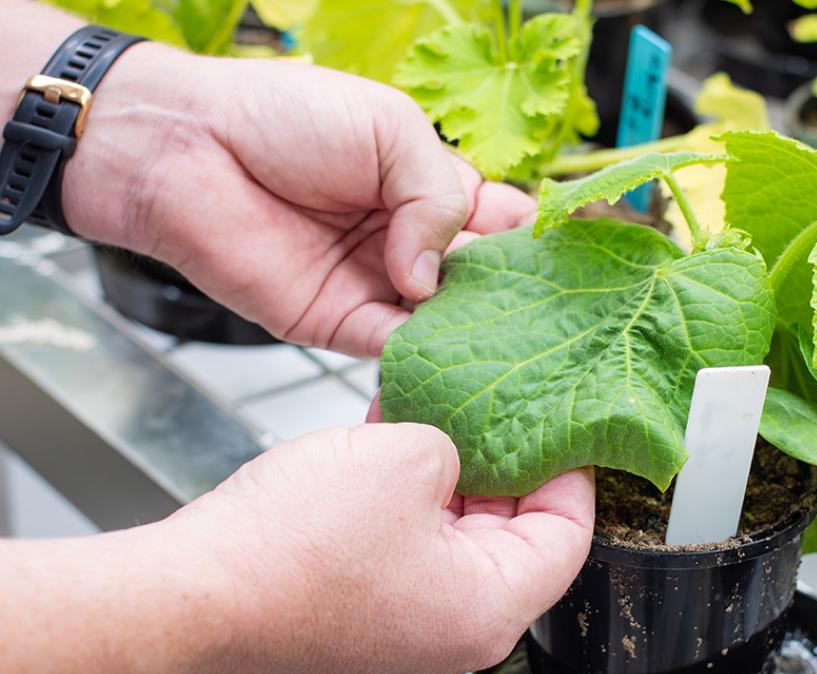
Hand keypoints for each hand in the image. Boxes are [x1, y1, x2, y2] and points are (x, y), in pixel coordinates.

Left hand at [62, 44, 534, 356]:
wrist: (191, 149)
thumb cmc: (286, 118)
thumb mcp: (391, 129)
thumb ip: (438, 196)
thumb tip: (433, 278)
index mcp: (434, 187)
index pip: (506, 223)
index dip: (536, 242)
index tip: (570, 261)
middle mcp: (415, 242)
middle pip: (487, 280)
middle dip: (518, 296)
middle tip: (552, 312)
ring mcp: (382, 286)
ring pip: (451, 322)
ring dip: (479, 332)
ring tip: (513, 341)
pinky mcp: (343, 324)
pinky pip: (398, 350)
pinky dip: (428, 356)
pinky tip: (455, 353)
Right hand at [173, 423, 593, 673]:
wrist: (192, 592)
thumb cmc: (294, 547)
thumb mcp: (408, 456)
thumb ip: (457, 446)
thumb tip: (452, 450)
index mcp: (489, 610)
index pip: (566, 536)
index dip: (567, 470)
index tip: (557, 426)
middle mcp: (454, 632)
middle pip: (510, 537)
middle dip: (497, 465)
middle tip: (491, 409)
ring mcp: (405, 626)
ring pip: (452, 537)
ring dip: (443, 474)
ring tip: (433, 414)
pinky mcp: (361, 612)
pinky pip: (405, 546)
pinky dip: (404, 496)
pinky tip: (386, 440)